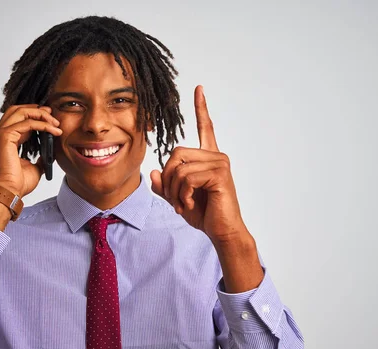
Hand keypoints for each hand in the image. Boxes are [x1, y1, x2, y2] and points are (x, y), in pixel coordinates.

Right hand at [0, 105, 61, 196]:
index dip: (34, 114)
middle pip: (17, 110)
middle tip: (52, 114)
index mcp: (7, 139)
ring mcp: (1, 134)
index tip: (49, 117)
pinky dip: (42, 124)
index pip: (18, 117)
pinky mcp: (5, 136)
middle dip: (36, 110)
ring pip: (21, 112)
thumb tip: (49, 154)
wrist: (10, 192)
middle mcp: (1, 134)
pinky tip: (53, 130)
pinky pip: (27, 123)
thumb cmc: (18, 183)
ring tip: (55, 123)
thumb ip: (40, 158)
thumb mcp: (34, 167)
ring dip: (40, 115)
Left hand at [151, 86, 245, 243]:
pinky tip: (188, 204)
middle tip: (174, 199)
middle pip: (176, 153)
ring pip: (179, 167)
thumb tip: (155, 171)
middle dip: (168, 179)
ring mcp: (220, 163)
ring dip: (174, 190)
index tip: (198, 88)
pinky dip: (181, 194)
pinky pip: (187, 177)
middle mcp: (216, 156)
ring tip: (182, 204)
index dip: (201, 108)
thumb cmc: (204, 214)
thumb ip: (165, 185)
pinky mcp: (220, 173)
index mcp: (208, 158)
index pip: (205, 127)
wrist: (221, 231)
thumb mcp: (177, 198)